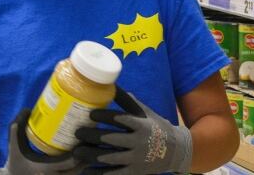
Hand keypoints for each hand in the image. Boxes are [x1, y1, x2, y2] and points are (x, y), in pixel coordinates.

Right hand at [0, 109, 85, 174]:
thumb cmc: (16, 163)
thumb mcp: (14, 147)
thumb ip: (16, 130)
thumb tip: (28, 110)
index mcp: (44, 168)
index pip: (69, 161)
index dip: (80, 150)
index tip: (85, 136)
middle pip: (79, 168)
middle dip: (88, 153)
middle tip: (93, 138)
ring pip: (80, 172)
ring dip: (87, 160)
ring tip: (93, 145)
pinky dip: (82, 166)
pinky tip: (87, 154)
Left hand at [73, 87, 192, 174]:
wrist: (177, 151)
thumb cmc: (158, 128)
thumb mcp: (147, 114)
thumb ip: (131, 103)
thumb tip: (113, 87)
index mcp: (141, 125)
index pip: (119, 118)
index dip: (103, 115)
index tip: (90, 114)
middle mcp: (138, 141)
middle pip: (110, 138)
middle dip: (91, 135)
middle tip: (78, 132)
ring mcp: (136, 158)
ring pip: (108, 157)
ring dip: (90, 154)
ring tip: (77, 151)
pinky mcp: (134, 172)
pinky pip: (113, 174)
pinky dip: (97, 173)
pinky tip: (85, 171)